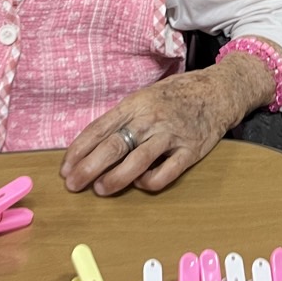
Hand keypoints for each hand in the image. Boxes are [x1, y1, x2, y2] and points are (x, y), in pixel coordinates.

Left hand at [60, 70, 236, 195]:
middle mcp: (150, 119)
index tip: (65, 168)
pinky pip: (166, 172)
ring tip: (100, 189)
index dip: (79, 150)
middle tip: (73, 185)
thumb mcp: (144, 98)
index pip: (99, 128)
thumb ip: (122, 119)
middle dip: (89, 167)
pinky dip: (150, 182)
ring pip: (137, 161)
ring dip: (115, 178)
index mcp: (134, 104)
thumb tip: (92, 146)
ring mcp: (171, 135)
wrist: (217, 91)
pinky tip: (140, 185)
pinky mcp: (190, 150)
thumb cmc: (175, 96)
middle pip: (113, 146)